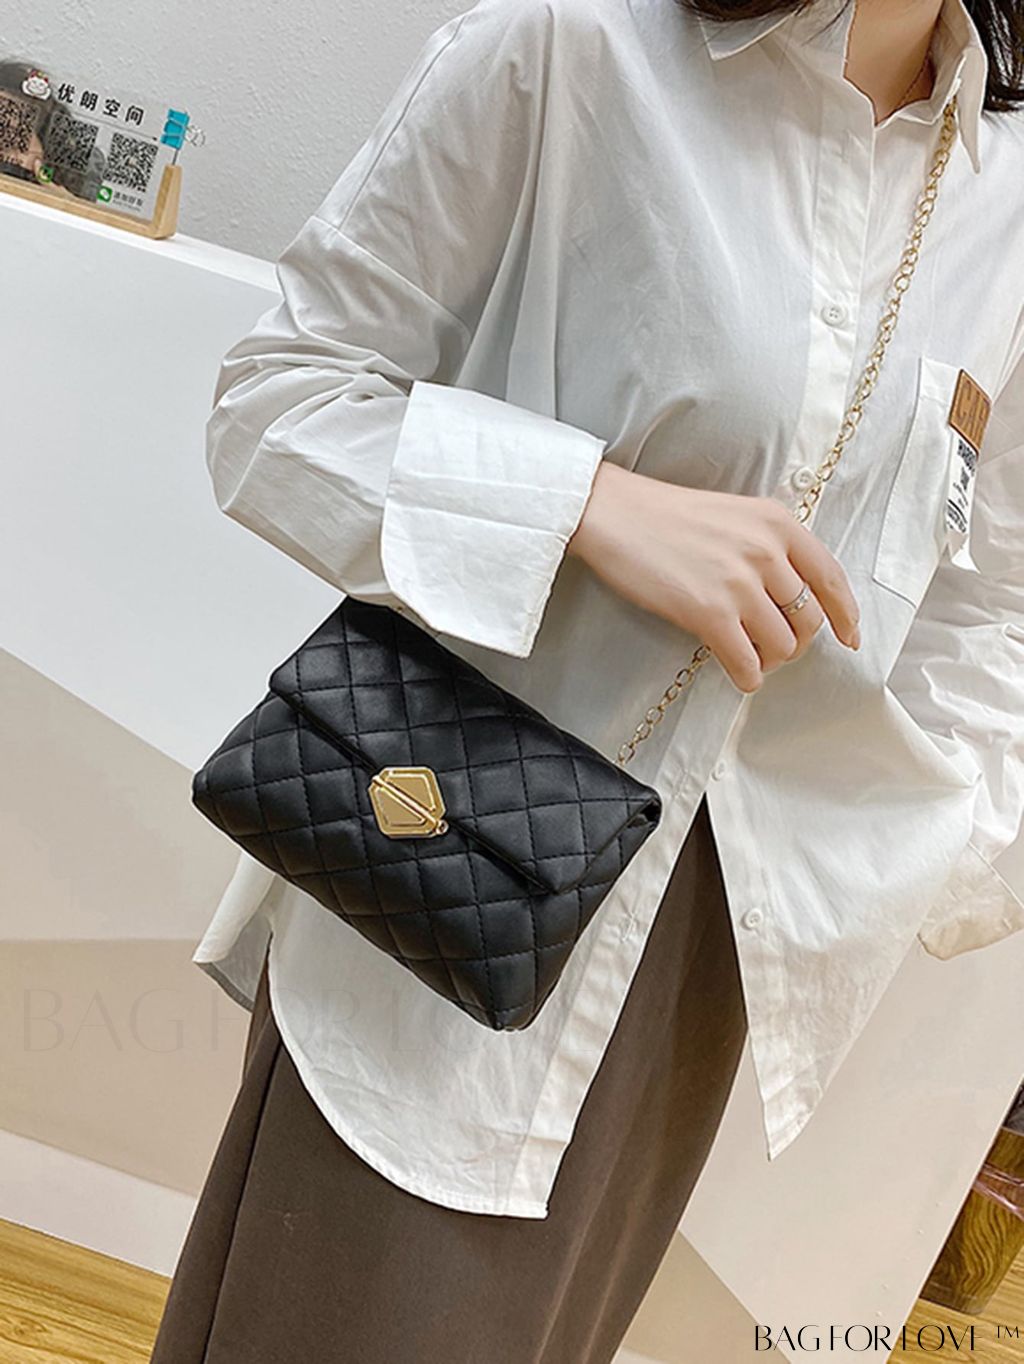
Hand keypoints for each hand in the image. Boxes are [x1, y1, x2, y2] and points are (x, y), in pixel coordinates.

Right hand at [566, 461, 860, 693]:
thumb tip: (790, 595)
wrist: (615, 514)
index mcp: (777, 524)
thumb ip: (768, 546)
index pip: (831, 578)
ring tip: (748, 655)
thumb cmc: (666, 516)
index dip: (846, 615)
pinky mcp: (710, 614)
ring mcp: (739, 584)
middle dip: (796, 642)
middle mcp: (766, 552)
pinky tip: (736, 672)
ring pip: (782, 646)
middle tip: (772, 646)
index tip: (849, 637)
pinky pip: (747, 663)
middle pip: (809, 620)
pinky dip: (747, 676)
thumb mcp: (734, 514)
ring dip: (769, 660)